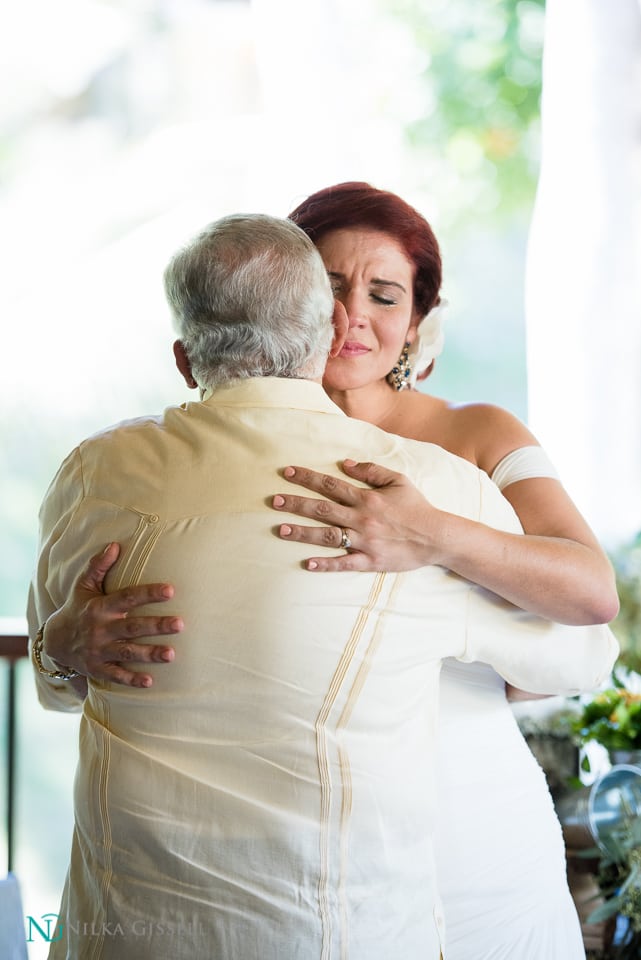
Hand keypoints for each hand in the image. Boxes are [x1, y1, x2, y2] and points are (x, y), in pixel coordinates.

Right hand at [44, 542, 182, 688]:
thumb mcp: (84, 586)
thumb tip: (115, 545)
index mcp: (101, 607)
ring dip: (149, 654)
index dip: (148, 594)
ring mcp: (99, 650)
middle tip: (180, 624)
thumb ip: (98, 566)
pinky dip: (131, 679)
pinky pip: (115, 676)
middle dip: (156, 626)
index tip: (170, 590)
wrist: (55, 641)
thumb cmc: (78, 608)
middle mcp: (101, 629)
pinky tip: (149, 682)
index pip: (128, 598)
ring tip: (171, 655)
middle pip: (132, 627)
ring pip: (127, 653)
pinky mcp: (97, 668)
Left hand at [272, 459, 443, 571]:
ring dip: (303, 532)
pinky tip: (307, 563)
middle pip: (322, 509)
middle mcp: (362, 518)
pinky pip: (344, 563)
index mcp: (367, 497)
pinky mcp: (371, 561)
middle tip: (274, 501)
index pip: (330, 485)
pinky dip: (325, 564)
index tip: (287, 472)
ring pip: (328, 536)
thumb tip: (345, 463)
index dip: (307, 477)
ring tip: (280, 530)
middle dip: (296, 504)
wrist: (437, 536)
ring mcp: (365, 541)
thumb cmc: (417, 507)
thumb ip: (371, 470)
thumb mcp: (398, 480)